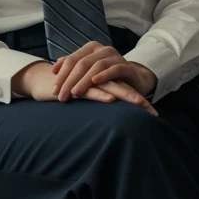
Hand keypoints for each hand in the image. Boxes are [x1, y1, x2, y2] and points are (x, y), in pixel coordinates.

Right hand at [11, 60, 156, 114]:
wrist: (43, 82)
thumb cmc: (69, 91)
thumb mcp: (88, 97)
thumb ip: (101, 101)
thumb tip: (115, 117)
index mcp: (104, 82)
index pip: (126, 90)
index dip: (139, 101)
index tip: (154, 115)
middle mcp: (99, 80)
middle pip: (124, 88)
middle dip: (139, 100)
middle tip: (153, 111)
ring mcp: (87, 81)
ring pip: (111, 87)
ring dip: (125, 96)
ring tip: (140, 103)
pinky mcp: (75, 86)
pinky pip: (90, 90)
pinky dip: (101, 94)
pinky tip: (111, 99)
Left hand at [53, 42, 156, 100]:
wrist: (131, 80)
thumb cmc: (105, 76)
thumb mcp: (87, 71)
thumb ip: (72, 67)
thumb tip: (54, 69)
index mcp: (92, 48)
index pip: (72, 59)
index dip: (62, 75)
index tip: (55, 90)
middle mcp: (104, 50)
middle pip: (82, 63)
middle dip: (70, 80)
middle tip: (62, 96)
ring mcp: (117, 57)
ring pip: (97, 66)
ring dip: (84, 80)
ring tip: (75, 93)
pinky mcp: (127, 67)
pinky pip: (115, 69)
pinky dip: (104, 75)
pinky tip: (95, 82)